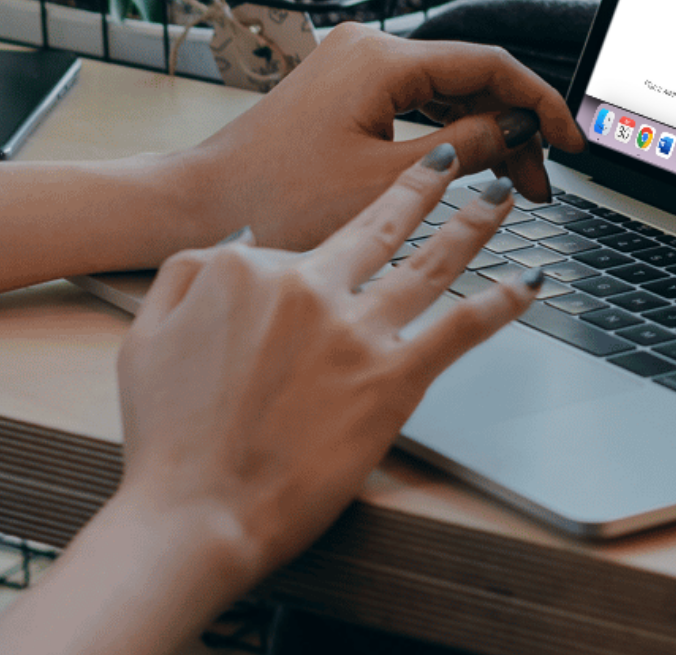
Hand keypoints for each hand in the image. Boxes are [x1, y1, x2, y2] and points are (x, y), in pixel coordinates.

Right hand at [113, 143, 540, 584]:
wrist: (195, 513)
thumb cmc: (169, 440)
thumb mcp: (146, 336)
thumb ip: (186, 276)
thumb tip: (236, 245)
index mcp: (248, 268)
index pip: (301, 247)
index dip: (313, 265)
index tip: (330, 265)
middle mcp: (308, 286)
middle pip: (380, 225)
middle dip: (424, 186)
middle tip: (453, 162)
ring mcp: (355, 331)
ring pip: (430, 261)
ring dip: (473, 223)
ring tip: (501, 197)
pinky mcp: (392, 379)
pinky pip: (460, 327)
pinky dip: (502, 301)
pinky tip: (529, 283)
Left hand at [182, 22, 585, 251]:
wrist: (200, 205)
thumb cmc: (278, 199)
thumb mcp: (388, 183)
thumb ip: (467, 150)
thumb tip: (519, 131)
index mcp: (382, 58)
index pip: (489, 65)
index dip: (538, 104)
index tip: (571, 143)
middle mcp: (369, 48)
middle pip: (470, 77)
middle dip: (514, 129)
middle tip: (541, 186)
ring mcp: (354, 67)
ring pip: (445, 92)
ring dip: (484, 136)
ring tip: (515, 188)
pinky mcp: (344, 92)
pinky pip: (415, 104)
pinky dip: (448, 136)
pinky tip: (471, 171)